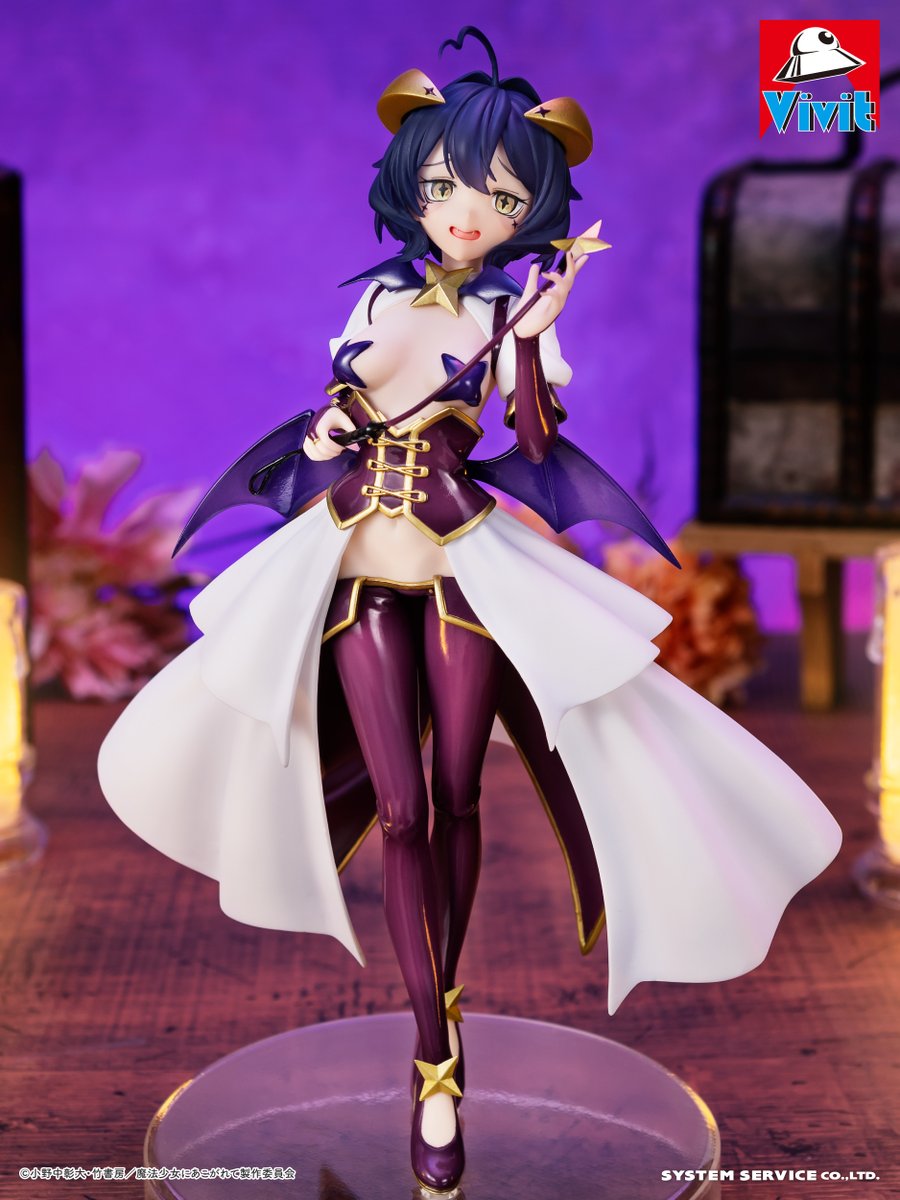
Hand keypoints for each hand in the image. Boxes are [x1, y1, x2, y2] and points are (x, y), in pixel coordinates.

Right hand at [303, 407, 357, 460]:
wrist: (327, 413)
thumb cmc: (336, 416)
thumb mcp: (345, 420)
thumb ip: (351, 431)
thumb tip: (356, 446)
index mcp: (320, 426)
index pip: (326, 442)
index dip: (335, 448)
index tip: (343, 447)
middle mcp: (312, 432)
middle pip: (320, 449)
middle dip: (332, 453)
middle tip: (339, 451)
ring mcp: (308, 437)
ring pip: (314, 453)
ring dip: (325, 457)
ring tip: (333, 453)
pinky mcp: (306, 441)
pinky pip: (309, 453)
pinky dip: (317, 457)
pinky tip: (325, 455)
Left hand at [513, 218, 602, 339]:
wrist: (522, 329)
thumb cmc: (526, 313)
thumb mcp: (529, 291)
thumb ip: (533, 278)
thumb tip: (536, 265)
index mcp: (555, 292)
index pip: (568, 276)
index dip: (576, 265)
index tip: (584, 253)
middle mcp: (559, 297)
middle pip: (570, 278)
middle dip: (572, 265)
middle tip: (569, 252)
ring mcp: (558, 304)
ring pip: (565, 287)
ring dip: (557, 278)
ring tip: (547, 274)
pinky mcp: (553, 311)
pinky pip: (556, 298)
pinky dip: (551, 293)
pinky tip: (544, 292)